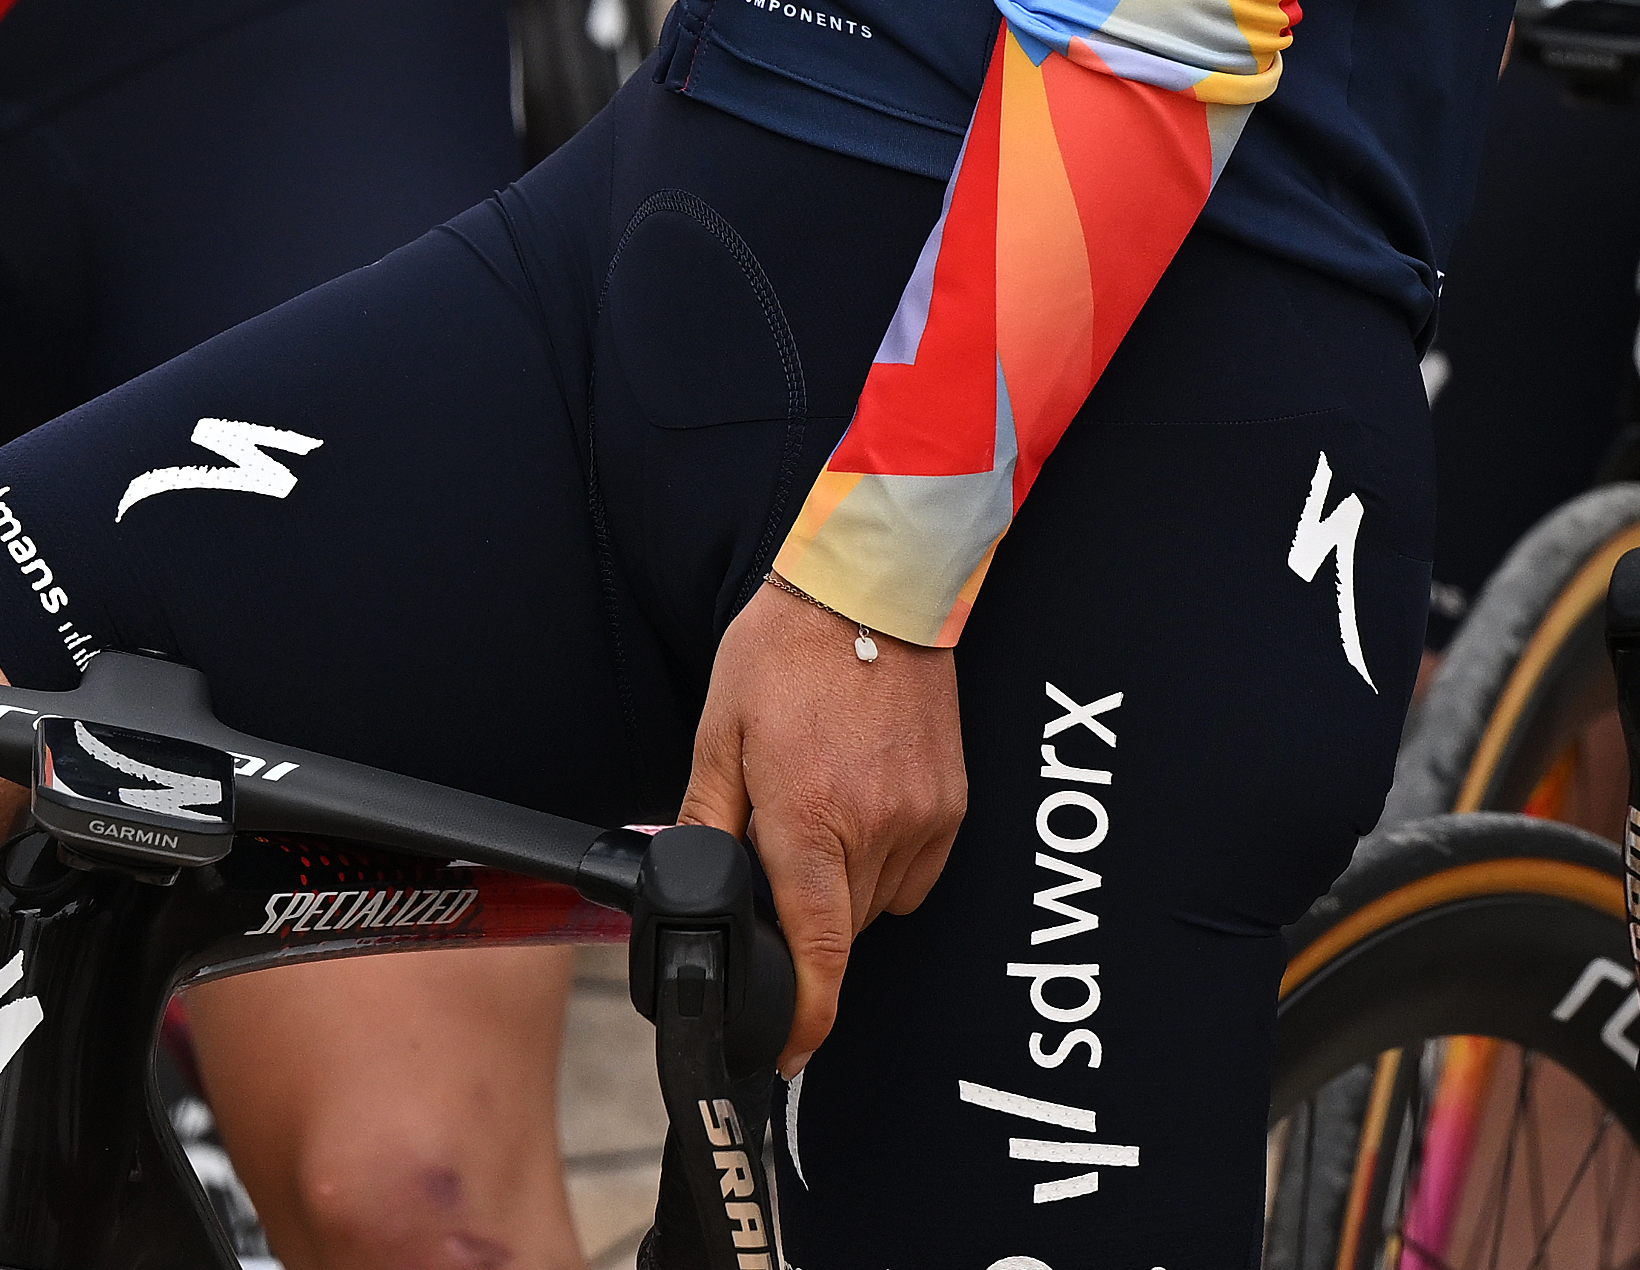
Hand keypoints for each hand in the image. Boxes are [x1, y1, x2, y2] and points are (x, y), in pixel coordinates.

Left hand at [673, 575, 966, 1067]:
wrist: (874, 587)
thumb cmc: (787, 650)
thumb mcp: (719, 734)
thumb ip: (703, 823)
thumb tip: (686, 886)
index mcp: (811, 818)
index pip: (819, 950)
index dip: (805, 1018)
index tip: (790, 1053)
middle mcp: (877, 829)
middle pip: (840, 925)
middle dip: (804, 906)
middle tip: (781, 838)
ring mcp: (924, 818)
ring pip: (879, 903)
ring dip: (846, 883)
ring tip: (823, 805)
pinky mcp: (953, 804)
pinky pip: (915, 870)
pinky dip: (884, 858)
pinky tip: (861, 801)